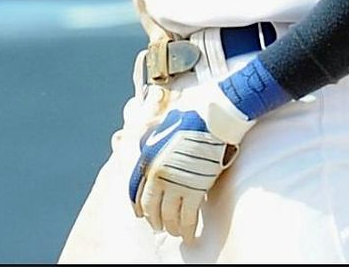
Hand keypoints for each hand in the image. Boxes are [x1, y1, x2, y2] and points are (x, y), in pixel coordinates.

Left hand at [128, 82, 251, 240]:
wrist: (212, 117)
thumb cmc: (190, 115)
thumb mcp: (162, 124)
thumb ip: (153, 136)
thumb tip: (145, 136)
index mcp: (148, 159)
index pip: (136, 192)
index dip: (138, 206)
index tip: (141, 214)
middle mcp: (158, 175)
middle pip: (151, 208)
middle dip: (155, 220)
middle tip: (159, 226)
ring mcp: (176, 183)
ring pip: (169, 217)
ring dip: (171, 227)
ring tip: (175, 232)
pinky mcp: (195, 189)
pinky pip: (188, 217)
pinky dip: (188, 229)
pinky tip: (190, 234)